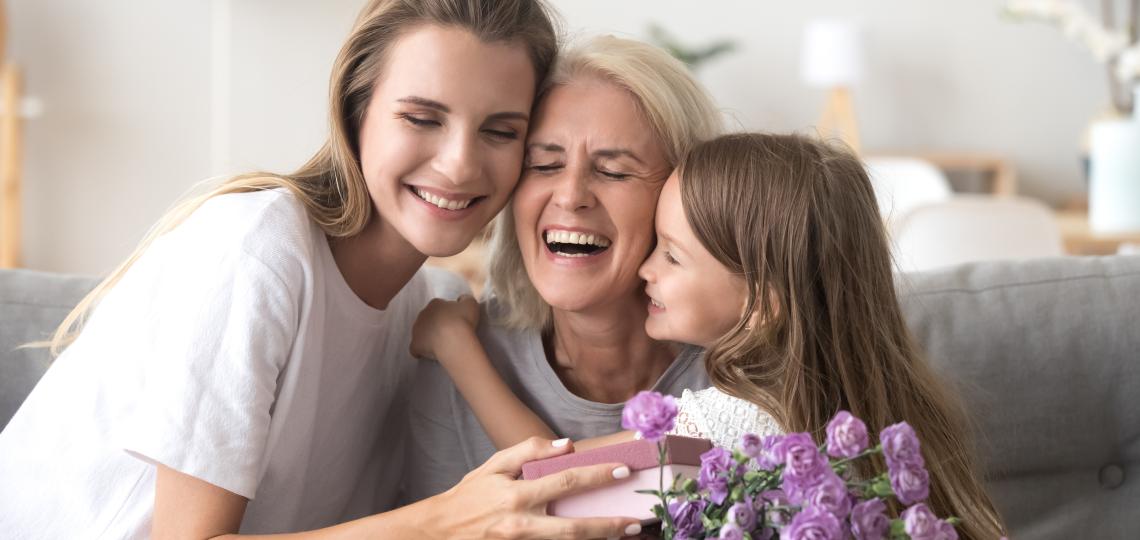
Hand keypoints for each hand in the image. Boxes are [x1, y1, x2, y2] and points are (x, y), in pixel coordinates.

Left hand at [411, 295, 479, 359]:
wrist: (453, 340)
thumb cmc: (462, 320)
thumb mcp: (471, 304)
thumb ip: (465, 300)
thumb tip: (461, 300)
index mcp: (435, 304)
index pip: (439, 306)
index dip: (446, 313)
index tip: (454, 320)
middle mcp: (422, 314)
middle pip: (428, 318)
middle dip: (435, 324)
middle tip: (448, 332)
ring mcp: (416, 330)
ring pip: (420, 332)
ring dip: (427, 336)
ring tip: (440, 343)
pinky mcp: (415, 344)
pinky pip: (415, 348)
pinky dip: (420, 350)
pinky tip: (428, 354)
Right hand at [419, 437, 642, 539]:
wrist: (438, 533)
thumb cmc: (468, 497)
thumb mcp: (492, 465)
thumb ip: (527, 451)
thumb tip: (565, 445)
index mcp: (517, 495)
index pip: (565, 482)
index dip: (596, 476)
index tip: (622, 470)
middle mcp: (521, 524)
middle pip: (574, 528)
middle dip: (608, 525)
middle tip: (635, 520)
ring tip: (624, 534)